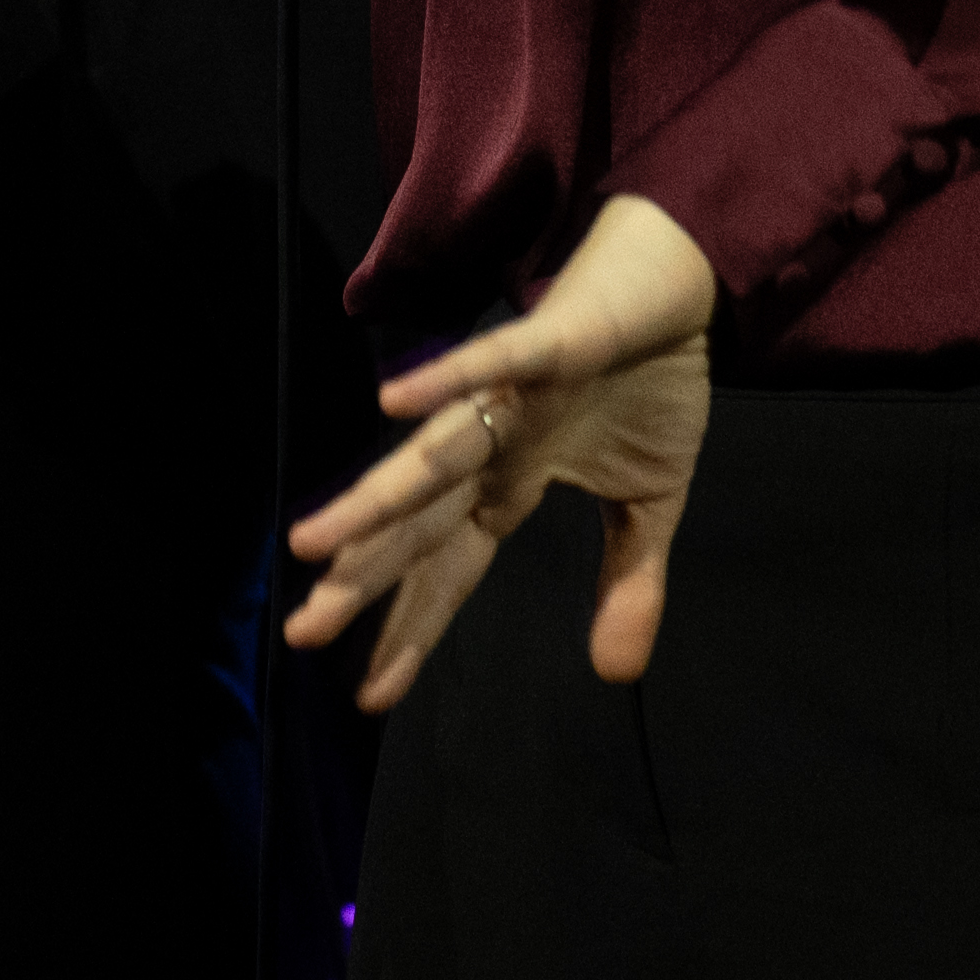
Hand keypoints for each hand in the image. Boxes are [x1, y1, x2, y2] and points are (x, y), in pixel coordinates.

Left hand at [283, 194, 717, 709]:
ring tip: (315, 541)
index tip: (367, 696)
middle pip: (419, 522)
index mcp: (511, 485)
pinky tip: (393, 402)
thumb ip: (629, 582)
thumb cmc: (648, 381)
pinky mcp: (546, 342)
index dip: (411, 627)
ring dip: (378, 495)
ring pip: (436, 452)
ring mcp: (512, 394)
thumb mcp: (652, 502)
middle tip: (301, 632)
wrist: (678, 283)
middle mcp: (494, 445)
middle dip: (363, 575)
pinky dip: (446, 379)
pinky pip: (491, 361)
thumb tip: (617, 675)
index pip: (448, 569)